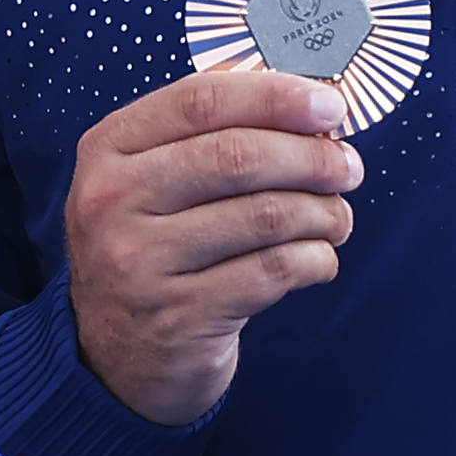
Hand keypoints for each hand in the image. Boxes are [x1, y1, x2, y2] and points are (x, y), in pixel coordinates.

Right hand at [64, 69, 362, 426]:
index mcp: (108, 149)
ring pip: (265, 215)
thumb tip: (302, 98)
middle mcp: (114, 201)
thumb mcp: (149, 183)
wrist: (114, 359)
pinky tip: (318, 260)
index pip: (202, 100)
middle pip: (238, 155)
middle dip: (312, 157)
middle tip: (347, 167)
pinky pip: (274, 271)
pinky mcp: (180, 315)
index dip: (278, 96)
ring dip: (322, 212)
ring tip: (336, 218)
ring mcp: (141, 262)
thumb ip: (207, 133)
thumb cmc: (150, 253)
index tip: (330, 107)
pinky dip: (314, 259)